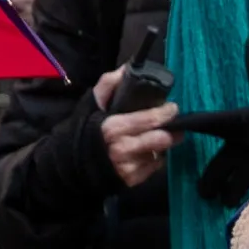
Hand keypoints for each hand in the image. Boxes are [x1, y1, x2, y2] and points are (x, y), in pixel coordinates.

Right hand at [93, 66, 175, 185]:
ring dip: (162, 145)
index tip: (172, 108)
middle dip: (172, 131)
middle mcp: (122, 149)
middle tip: (175, 125)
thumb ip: (109, 84)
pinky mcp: (131, 180)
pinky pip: (154, 167)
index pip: (149, 120)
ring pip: (159, 153)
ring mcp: (128, 167)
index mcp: (113, 127)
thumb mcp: (92, 104)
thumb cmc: (85, 130)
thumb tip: (127, 68)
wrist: (73, 165)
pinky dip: (154, 159)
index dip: (165, 113)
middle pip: (159, 139)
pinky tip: (146, 152)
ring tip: (159, 137)